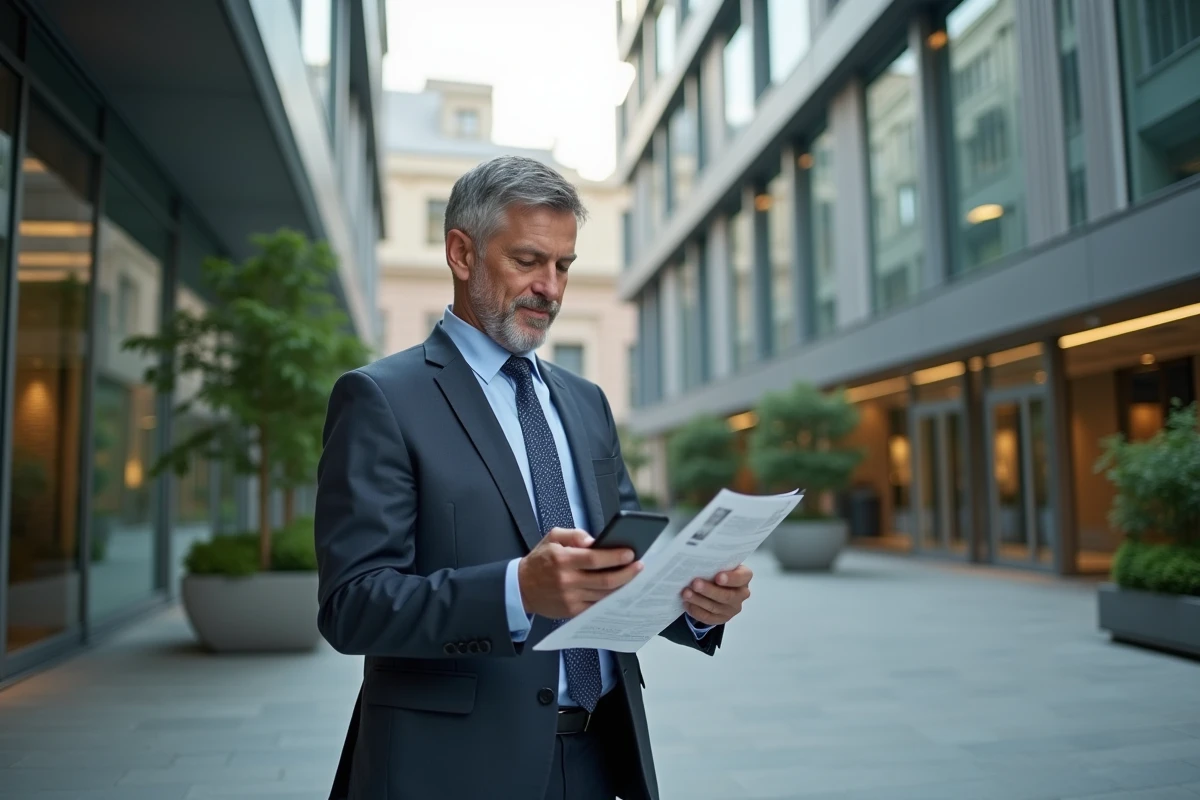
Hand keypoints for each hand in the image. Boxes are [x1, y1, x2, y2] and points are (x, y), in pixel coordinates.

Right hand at [518, 528, 642, 618]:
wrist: (520, 588)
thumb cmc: (540, 560)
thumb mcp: (553, 537)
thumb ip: (575, 535)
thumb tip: (595, 541)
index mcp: (562, 559)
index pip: (595, 558)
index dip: (615, 556)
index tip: (631, 554)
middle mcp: (567, 581)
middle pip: (605, 580)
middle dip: (627, 574)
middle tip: (639, 567)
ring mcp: (570, 598)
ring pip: (604, 595)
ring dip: (622, 587)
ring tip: (634, 578)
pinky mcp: (571, 611)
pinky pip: (597, 606)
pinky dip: (610, 599)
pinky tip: (619, 591)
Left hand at [681, 565, 751, 625]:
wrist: (718, 586)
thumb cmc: (719, 570)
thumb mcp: (721, 564)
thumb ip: (716, 564)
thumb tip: (700, 563)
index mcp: (744, 577)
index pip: (742, 578)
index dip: (731, 578)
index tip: (718, 577)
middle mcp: (741, 594)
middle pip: (727, 596)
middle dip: (709, 590)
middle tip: (695, 584)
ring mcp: (732, 608)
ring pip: (715, 607)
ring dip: (698, 600)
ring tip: (686, 593)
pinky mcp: (722, 618)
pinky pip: (708, 617)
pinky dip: (695, 610)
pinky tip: (687, 603)